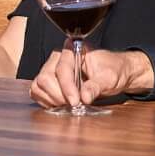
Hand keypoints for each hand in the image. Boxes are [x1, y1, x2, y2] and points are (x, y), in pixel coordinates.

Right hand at [29, 46, 151, 107]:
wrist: (116, 74)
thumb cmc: (113, 69)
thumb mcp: (110, 77)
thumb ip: (97, 85)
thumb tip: (85, 96)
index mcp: (72, 50)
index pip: (62, 68)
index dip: (67, 87)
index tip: (76, 101)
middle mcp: (58, 59)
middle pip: (45, 78)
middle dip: (59, 95)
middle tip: (75, 104)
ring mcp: (51, 70)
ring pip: (39, 86)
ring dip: (53, 100)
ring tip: (70, 104)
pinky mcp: (49, 83)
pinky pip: (38, 93)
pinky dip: (48, 102)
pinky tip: (62, 105)